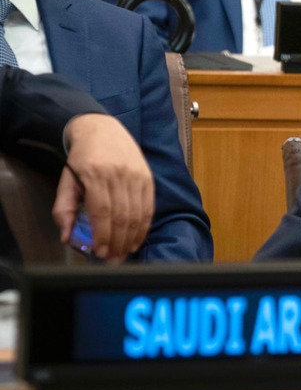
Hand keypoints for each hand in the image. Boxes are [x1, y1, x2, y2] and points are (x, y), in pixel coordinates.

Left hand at [53, 113, 153, 262]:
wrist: (103, 129)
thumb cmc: (82, 158)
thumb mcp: (66, 181)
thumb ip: (63, 209)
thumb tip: (66, 236)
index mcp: (95, 175)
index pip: (102, 211)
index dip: (103, 236)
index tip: (100, 253)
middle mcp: (119, 174)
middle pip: (122, 216)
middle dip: (118, 242)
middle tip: (112, 260)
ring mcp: (136, 175)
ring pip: (137, 214)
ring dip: (131, 238)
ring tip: (123, 253)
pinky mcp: (147, 177)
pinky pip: (149, 207)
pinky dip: (144, 226)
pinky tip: (136, 239)